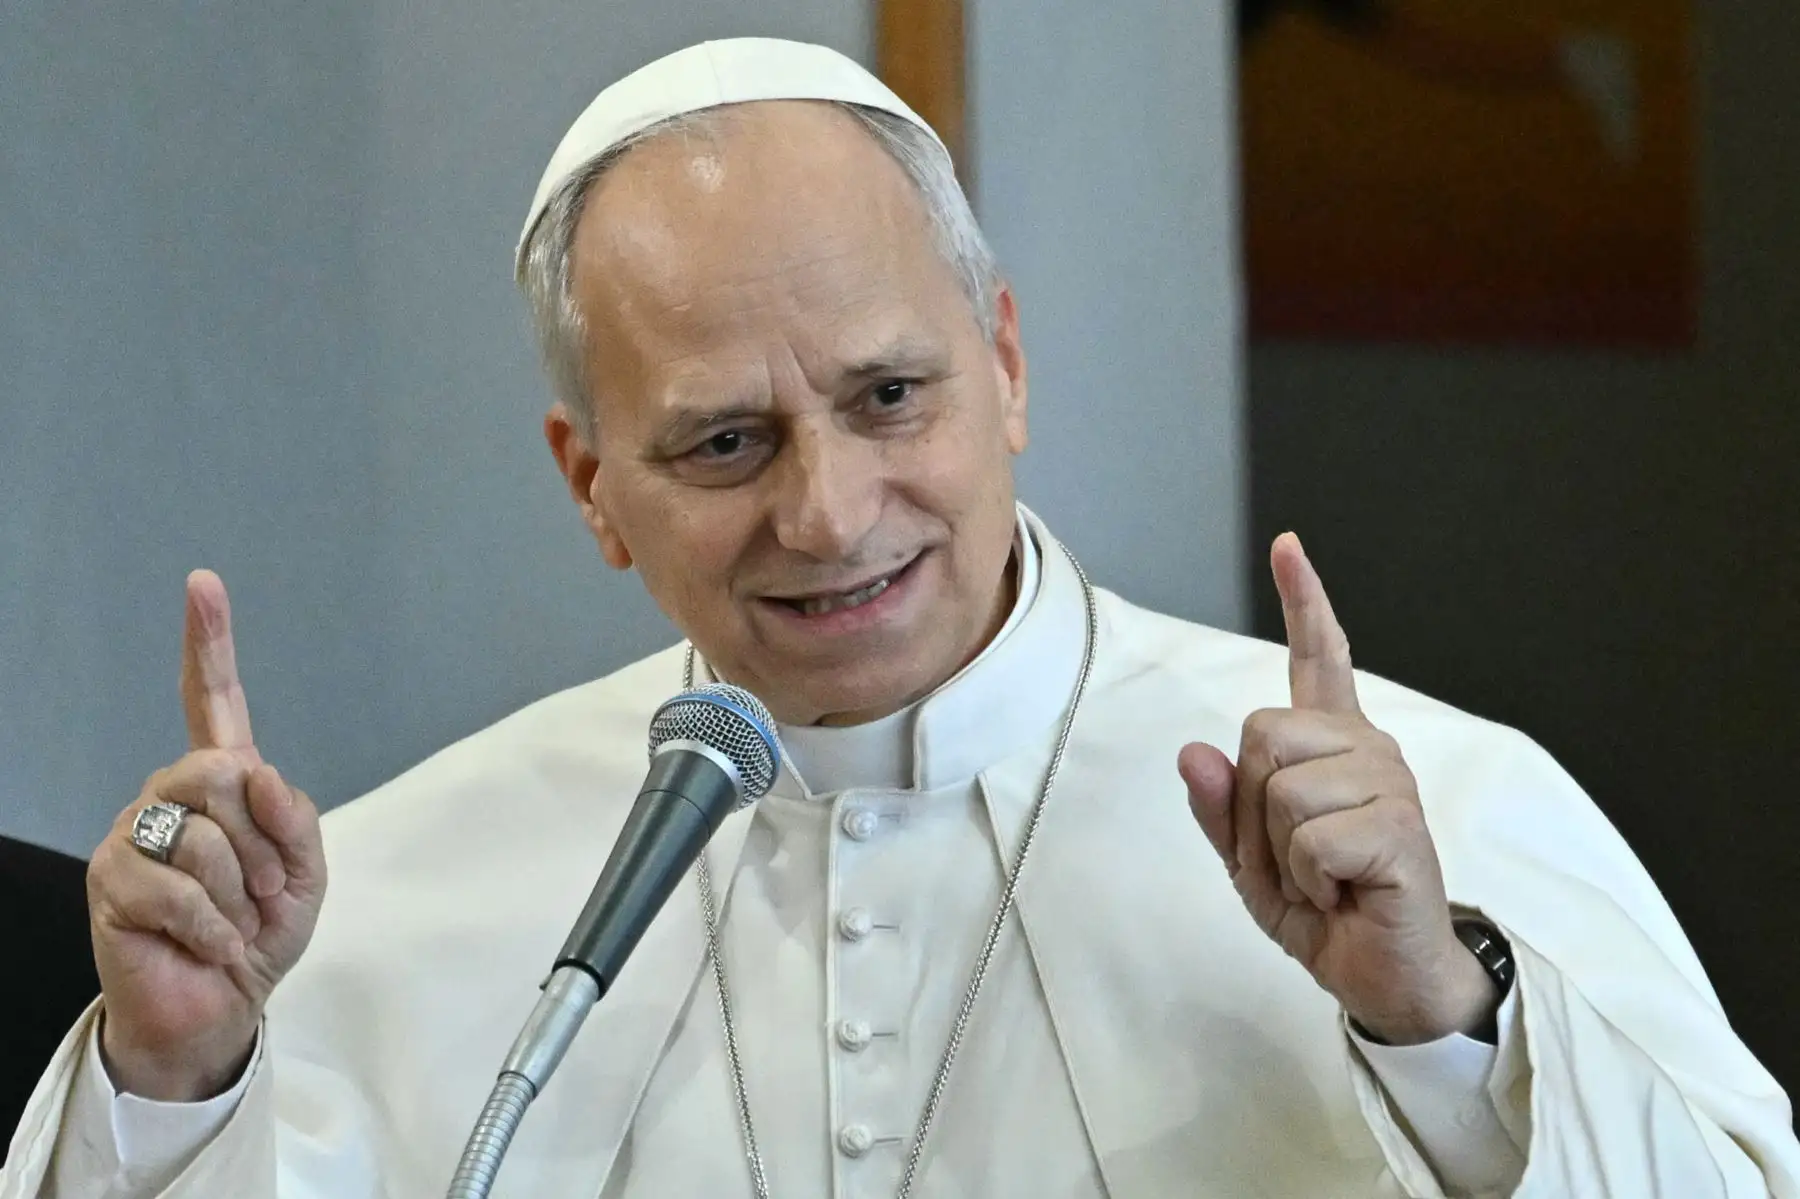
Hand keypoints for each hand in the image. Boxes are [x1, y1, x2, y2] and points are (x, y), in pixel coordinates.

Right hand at [88, 571, 327, 1100]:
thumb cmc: (261, 931)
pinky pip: (183, 891)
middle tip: (265, 892)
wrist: (220, 1005)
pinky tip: (213, 945)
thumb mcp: (307, 874)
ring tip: (235, 921)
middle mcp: (171, 794)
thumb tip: (258, 775)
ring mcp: (134, 833)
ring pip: (205, 837)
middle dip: (264, 845)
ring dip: (242, 893)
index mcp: (222, 782)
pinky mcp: (111, 881)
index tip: (202, 584)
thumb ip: (295, 819)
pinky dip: (217, 928)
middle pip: (224, 772)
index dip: (208, 642)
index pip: (213, 700)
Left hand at [1178, 535, 1495, 1044]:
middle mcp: (1367, 747)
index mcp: (1333, 745)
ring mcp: (1388, 782)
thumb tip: (1193, 752)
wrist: (1385, 977)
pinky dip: (1307, 882)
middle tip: (1292, 860)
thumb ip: (1219, 809)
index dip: (1303, 601)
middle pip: (1260, 734)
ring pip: (1279, 789)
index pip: (1319, 658)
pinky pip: (1310, 840)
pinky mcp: (1401, 827)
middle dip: (1250, 811)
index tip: (1287, 546)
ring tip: (1323, 879)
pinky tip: (1344, 894)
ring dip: (1280, 853)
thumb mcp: (1249, 863)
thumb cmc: (1326, 909)